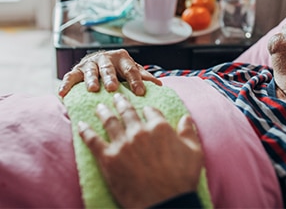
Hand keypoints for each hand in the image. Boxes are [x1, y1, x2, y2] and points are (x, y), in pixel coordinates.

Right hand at [59, 49, 161, 96]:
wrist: (99, 63)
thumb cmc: (119, 70)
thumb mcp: (131, 71)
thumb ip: (143, 78)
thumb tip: (160, 85)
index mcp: (122, 58)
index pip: (131, 69)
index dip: (136, 80)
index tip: (141, 92)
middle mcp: (106, 58)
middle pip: (109, 68)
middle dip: (110, 77)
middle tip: (112, 88)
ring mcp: (90, 63)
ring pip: (90, 71)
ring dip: (90, 80)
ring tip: (92, 89)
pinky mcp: (77, 70)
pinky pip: (70, 77)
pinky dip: (66, 84)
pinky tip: (62, 93)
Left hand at [78, 93, 202, 207]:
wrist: (165, 202)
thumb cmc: (182, 179)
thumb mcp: (194, 152)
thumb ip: (189, 132)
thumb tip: (186, 118)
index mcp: (160, 128)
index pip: (151, 111)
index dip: (147, 109)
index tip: (143, 108)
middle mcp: (140, 131)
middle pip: (128, 112)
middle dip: (121, 102)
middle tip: (116, 96)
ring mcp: (123, 144)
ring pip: (109, 121)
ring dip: (103, 111)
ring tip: (99, 106)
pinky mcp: (108, 158)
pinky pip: (93, 140)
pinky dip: (86, 131)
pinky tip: (81, 125)